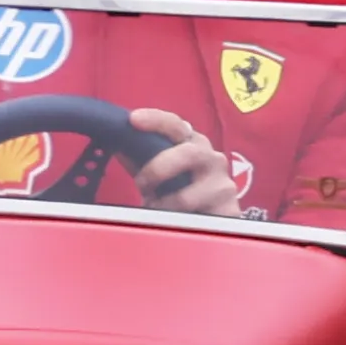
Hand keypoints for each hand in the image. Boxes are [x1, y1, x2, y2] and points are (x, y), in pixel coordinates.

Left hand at [127, 106, 241, 214]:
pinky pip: (195, 219)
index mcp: (191, 144)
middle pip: (188, 152)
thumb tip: (116, 144)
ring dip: (163, 205)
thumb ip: (138, 159)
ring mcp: (222, 184)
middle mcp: (211, 158)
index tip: (133, 119)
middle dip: (158, 168)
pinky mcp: (229, 210)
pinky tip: (174, 224)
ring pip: (186, 195)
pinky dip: (177, 223)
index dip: (155, 120)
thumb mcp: (157, 175)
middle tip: (142, 185)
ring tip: (156, 211)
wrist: (210, 225)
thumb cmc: (180, 193)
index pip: (176, 124)